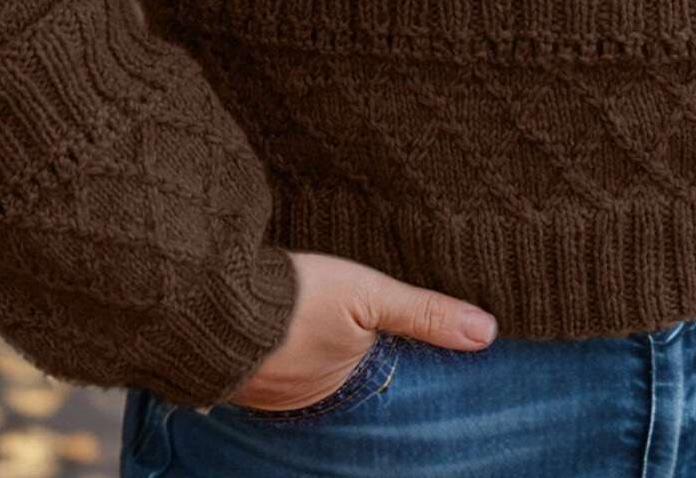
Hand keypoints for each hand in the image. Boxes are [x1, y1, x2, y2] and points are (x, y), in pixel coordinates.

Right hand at [223, 251, 496, 412]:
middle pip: (333, 378)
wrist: (208, 296)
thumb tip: (487, 333)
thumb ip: (425, 313)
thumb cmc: (295, 297)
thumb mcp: (370, 296)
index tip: (385, 341)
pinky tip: (276, 328)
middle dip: (341, 359)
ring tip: (313, 327)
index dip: (380, 358)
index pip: (372, 380)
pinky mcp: (228, 368)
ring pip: (297, 371)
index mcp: (339, 388)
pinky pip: (261, 364)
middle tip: (345, 330)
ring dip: (305, 353)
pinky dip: (272, 349)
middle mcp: (301, 400)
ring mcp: (262, 389)